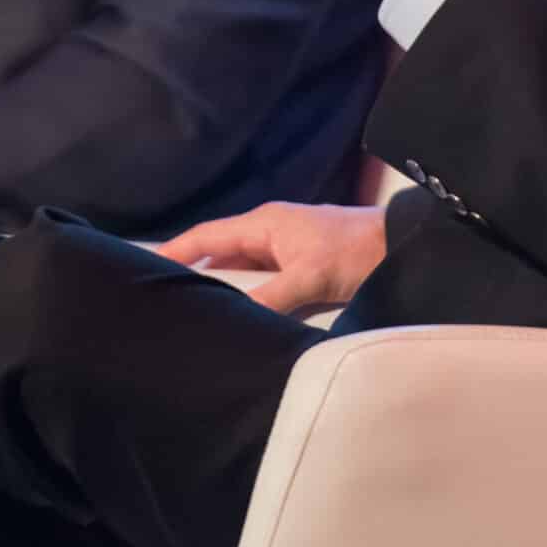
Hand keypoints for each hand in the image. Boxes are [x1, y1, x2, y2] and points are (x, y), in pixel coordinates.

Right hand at [155, 202, 387, 314]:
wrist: (403, 245)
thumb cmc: (356, 251)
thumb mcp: (311, 276)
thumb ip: (270, 297)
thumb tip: (233, 321)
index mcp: (264, 224)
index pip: (206, 237)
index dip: (174, 251)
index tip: (143, 267)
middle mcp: (269, 232)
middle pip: (220, 254)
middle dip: (194, 273)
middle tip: (165, 299)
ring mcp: (286, 248)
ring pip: (242, 270)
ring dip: (223, 287)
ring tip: (195, 311)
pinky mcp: (301, 265)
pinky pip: (263, 280)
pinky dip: (248, 295)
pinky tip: (240, 314)